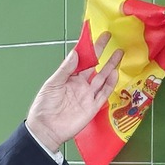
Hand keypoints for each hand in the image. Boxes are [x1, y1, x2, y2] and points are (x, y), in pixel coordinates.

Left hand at [24, 37, 122, 154]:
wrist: (46, 129)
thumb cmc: (45, 105)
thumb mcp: (52, 84)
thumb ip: (65, 69)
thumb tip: (76, 53)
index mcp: (70, 78)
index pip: (82, 60)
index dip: (90, 48)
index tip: (97, 35)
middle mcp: (80, 85)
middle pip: (95, 67)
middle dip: (103, 54)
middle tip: (113, 40)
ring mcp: (88, 96)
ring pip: (102, 78)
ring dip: (110, 66)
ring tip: (119, 53)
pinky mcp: (92, 107)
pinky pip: (103, 93)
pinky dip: (110, 84)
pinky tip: (115, 73)